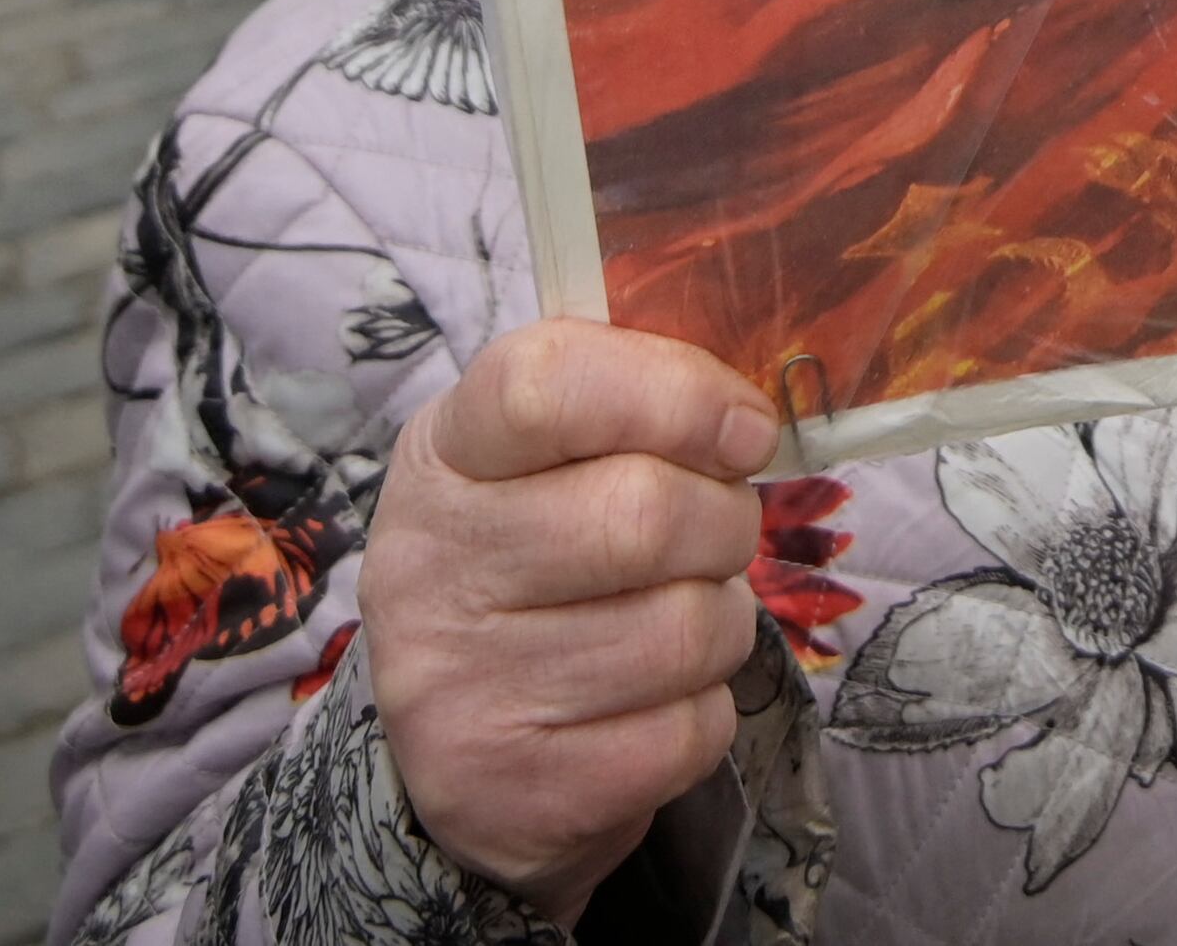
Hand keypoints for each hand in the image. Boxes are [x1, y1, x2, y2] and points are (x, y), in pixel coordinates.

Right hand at [362, 322, 775, 926]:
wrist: (458, 748)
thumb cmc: (532, 562)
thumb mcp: (544, 458)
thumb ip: (635, 409)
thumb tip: (745, 424)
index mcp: (443, 456)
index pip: (543, 387)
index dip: (676, 394)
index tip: (746, 430)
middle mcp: (429, 568)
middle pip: (644, 515)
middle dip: (726, 522)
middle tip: (719, 535)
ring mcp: (461, 689)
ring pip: (684, 630)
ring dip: (722, 622)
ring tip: (678, 619)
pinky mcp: (511, 790)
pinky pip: (687, 731)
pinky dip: (704, 713)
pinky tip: (653, 702)